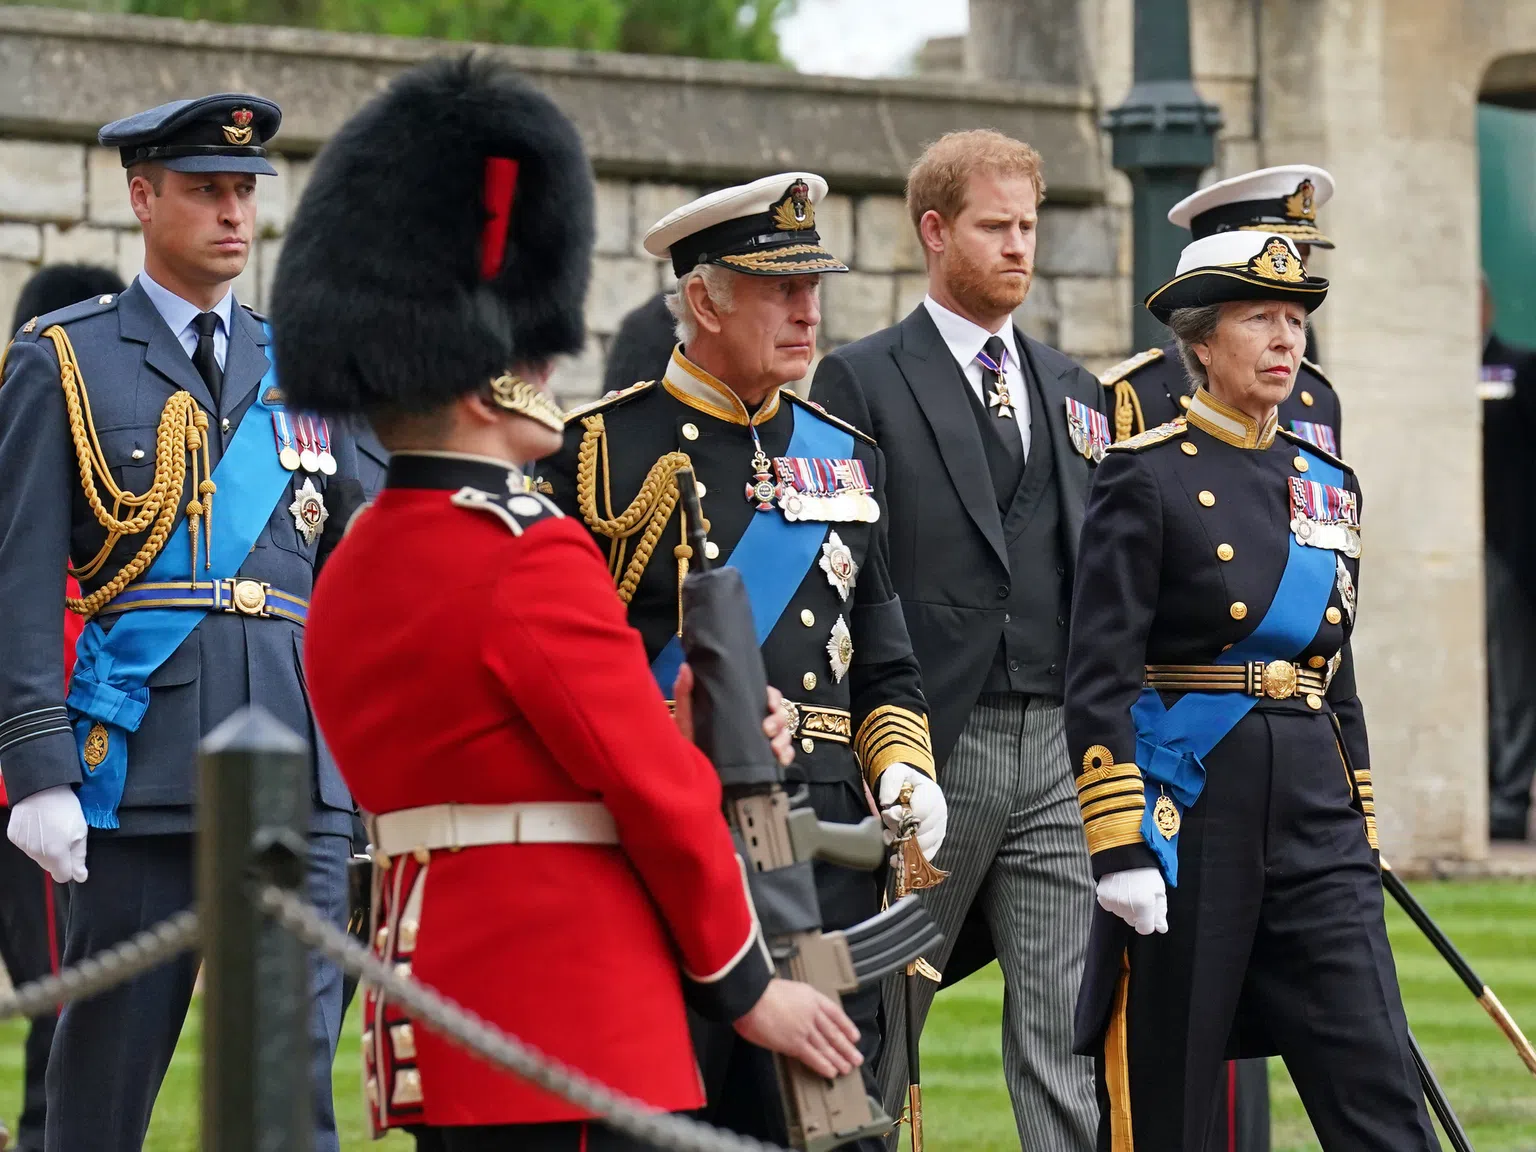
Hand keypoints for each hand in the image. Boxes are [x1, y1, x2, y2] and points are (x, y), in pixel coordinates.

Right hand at [7, 785, 87, 883]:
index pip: (62, 877)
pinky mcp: (13, 837)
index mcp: (55, 855)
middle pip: (49, 867)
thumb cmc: (65, 808)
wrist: (40, 789)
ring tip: (51, 829)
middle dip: (58, 858)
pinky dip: (33, 841)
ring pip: (37, 857)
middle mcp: (36, 854)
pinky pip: (26, 846)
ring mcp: (23, 846)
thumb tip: (80, 877)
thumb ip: (79, 857)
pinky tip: (38, 826)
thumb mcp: (80, 831)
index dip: (69, 868)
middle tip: (63, 837)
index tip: (73, 857)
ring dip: (45, 849)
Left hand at [671, 664, 793, 767]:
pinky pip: (784, 756)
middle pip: (779, 714)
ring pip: (785, 734)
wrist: (690, 777)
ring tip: (774, 748)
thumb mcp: (685, 718)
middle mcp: (754, 723)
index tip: (770, 704)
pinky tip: (781, 759)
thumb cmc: (688, 744)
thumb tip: (686, 667)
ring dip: (784, 739)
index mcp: (740, 709)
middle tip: (766, 729)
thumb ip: (685, 693)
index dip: (773, 697)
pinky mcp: (764, 763)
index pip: (765, 696)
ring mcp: (761, 743)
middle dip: (778, 720)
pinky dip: (787, 756)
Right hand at [733, 977, 862, 1078]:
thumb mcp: (787, 988)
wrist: (750, 996)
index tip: (854, 1035)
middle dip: (846, 1047)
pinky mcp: (794, 1043)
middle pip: (834, 1032)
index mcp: (811, 996)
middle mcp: (812, 1013)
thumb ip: (797, 1001)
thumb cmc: (760, 991)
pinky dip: (823, 1065)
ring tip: (847, 1068)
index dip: (846, 1026)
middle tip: (856, 1057)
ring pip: (827, 1047)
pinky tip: (831, 1072)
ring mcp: (805, 1029)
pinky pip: (813, 1057)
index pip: (835, 1013)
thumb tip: (797, 1013)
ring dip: (839, 1059)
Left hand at [877, 765, 947, 859]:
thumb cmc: (905, 781)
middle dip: (901, 832)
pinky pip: (928, 854)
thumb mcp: (895, 773)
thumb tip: (886, 802)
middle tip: (887, 829)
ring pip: (924, 845)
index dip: (902, 817)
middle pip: (922, 831)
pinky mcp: (937, 840)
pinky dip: (912, 858)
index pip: (920, 812)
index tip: (888, 814)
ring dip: (904, 845)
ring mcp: (940, 827)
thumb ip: (890, 783)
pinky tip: (898, 857)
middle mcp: (940, 812)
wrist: (914, 789)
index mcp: (932, 794)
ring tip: (890, 838)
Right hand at [1096, 867, 1166, 934]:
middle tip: (1139, 895)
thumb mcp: (1159, 890)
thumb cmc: (1145, 871)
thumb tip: (1161, 928)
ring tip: (1128, 889)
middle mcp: (1126, 907)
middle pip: (1132, 922)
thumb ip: (1160, 912)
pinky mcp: (1102, 896)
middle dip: (1137, 914)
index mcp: (1143, 906)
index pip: (1145, 929)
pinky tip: (1118, 889)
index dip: (1148, 921)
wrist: (1124, 852)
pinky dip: (1114, 901)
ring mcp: (1112, 902)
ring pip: (1121, 914)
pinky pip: (1109, 906)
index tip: (1148, 911)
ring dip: (1125, 907)